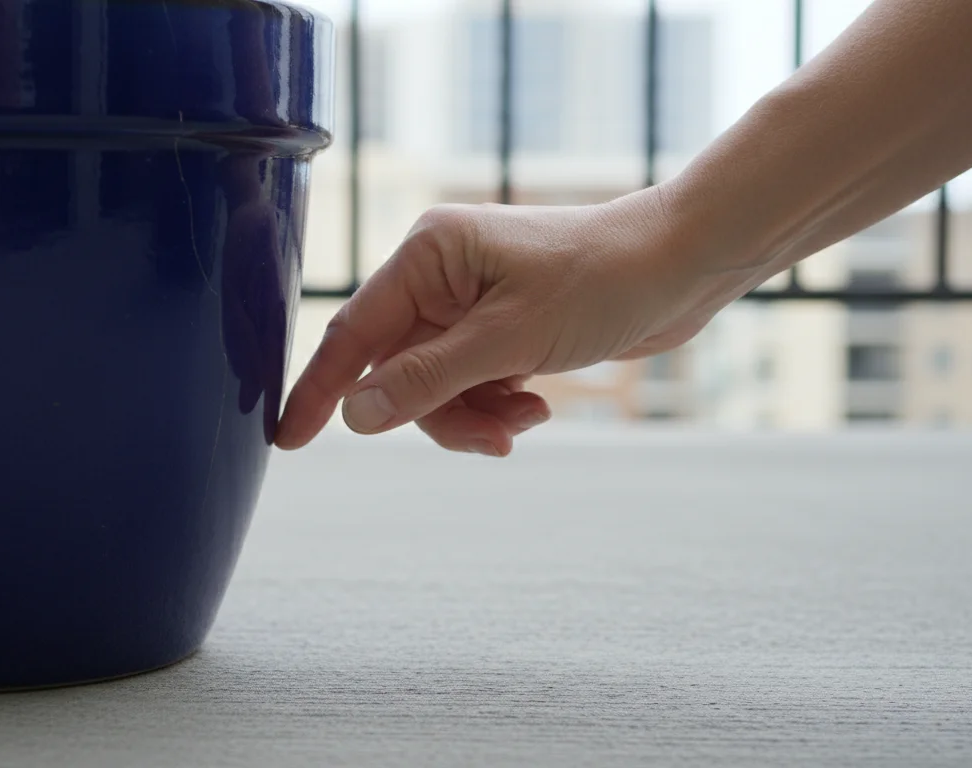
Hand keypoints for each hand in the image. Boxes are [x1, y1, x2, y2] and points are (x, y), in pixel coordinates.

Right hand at [275, 188, 759, 455]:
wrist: (683, 264)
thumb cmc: (601, 280)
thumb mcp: (510, 339)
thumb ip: (428, 379)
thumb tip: (357, 416)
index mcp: (428, 256)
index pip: (352, 334)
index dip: (318, 391)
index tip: (288, 439)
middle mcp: (440, 276)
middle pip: (397, 371)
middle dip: (439, 413)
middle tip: (492, 438)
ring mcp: (469, 302)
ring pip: (434, 386)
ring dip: (474, 414)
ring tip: (526, 418)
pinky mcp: (499, 325)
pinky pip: (469, 382)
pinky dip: (496, 404)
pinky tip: (536, 405)